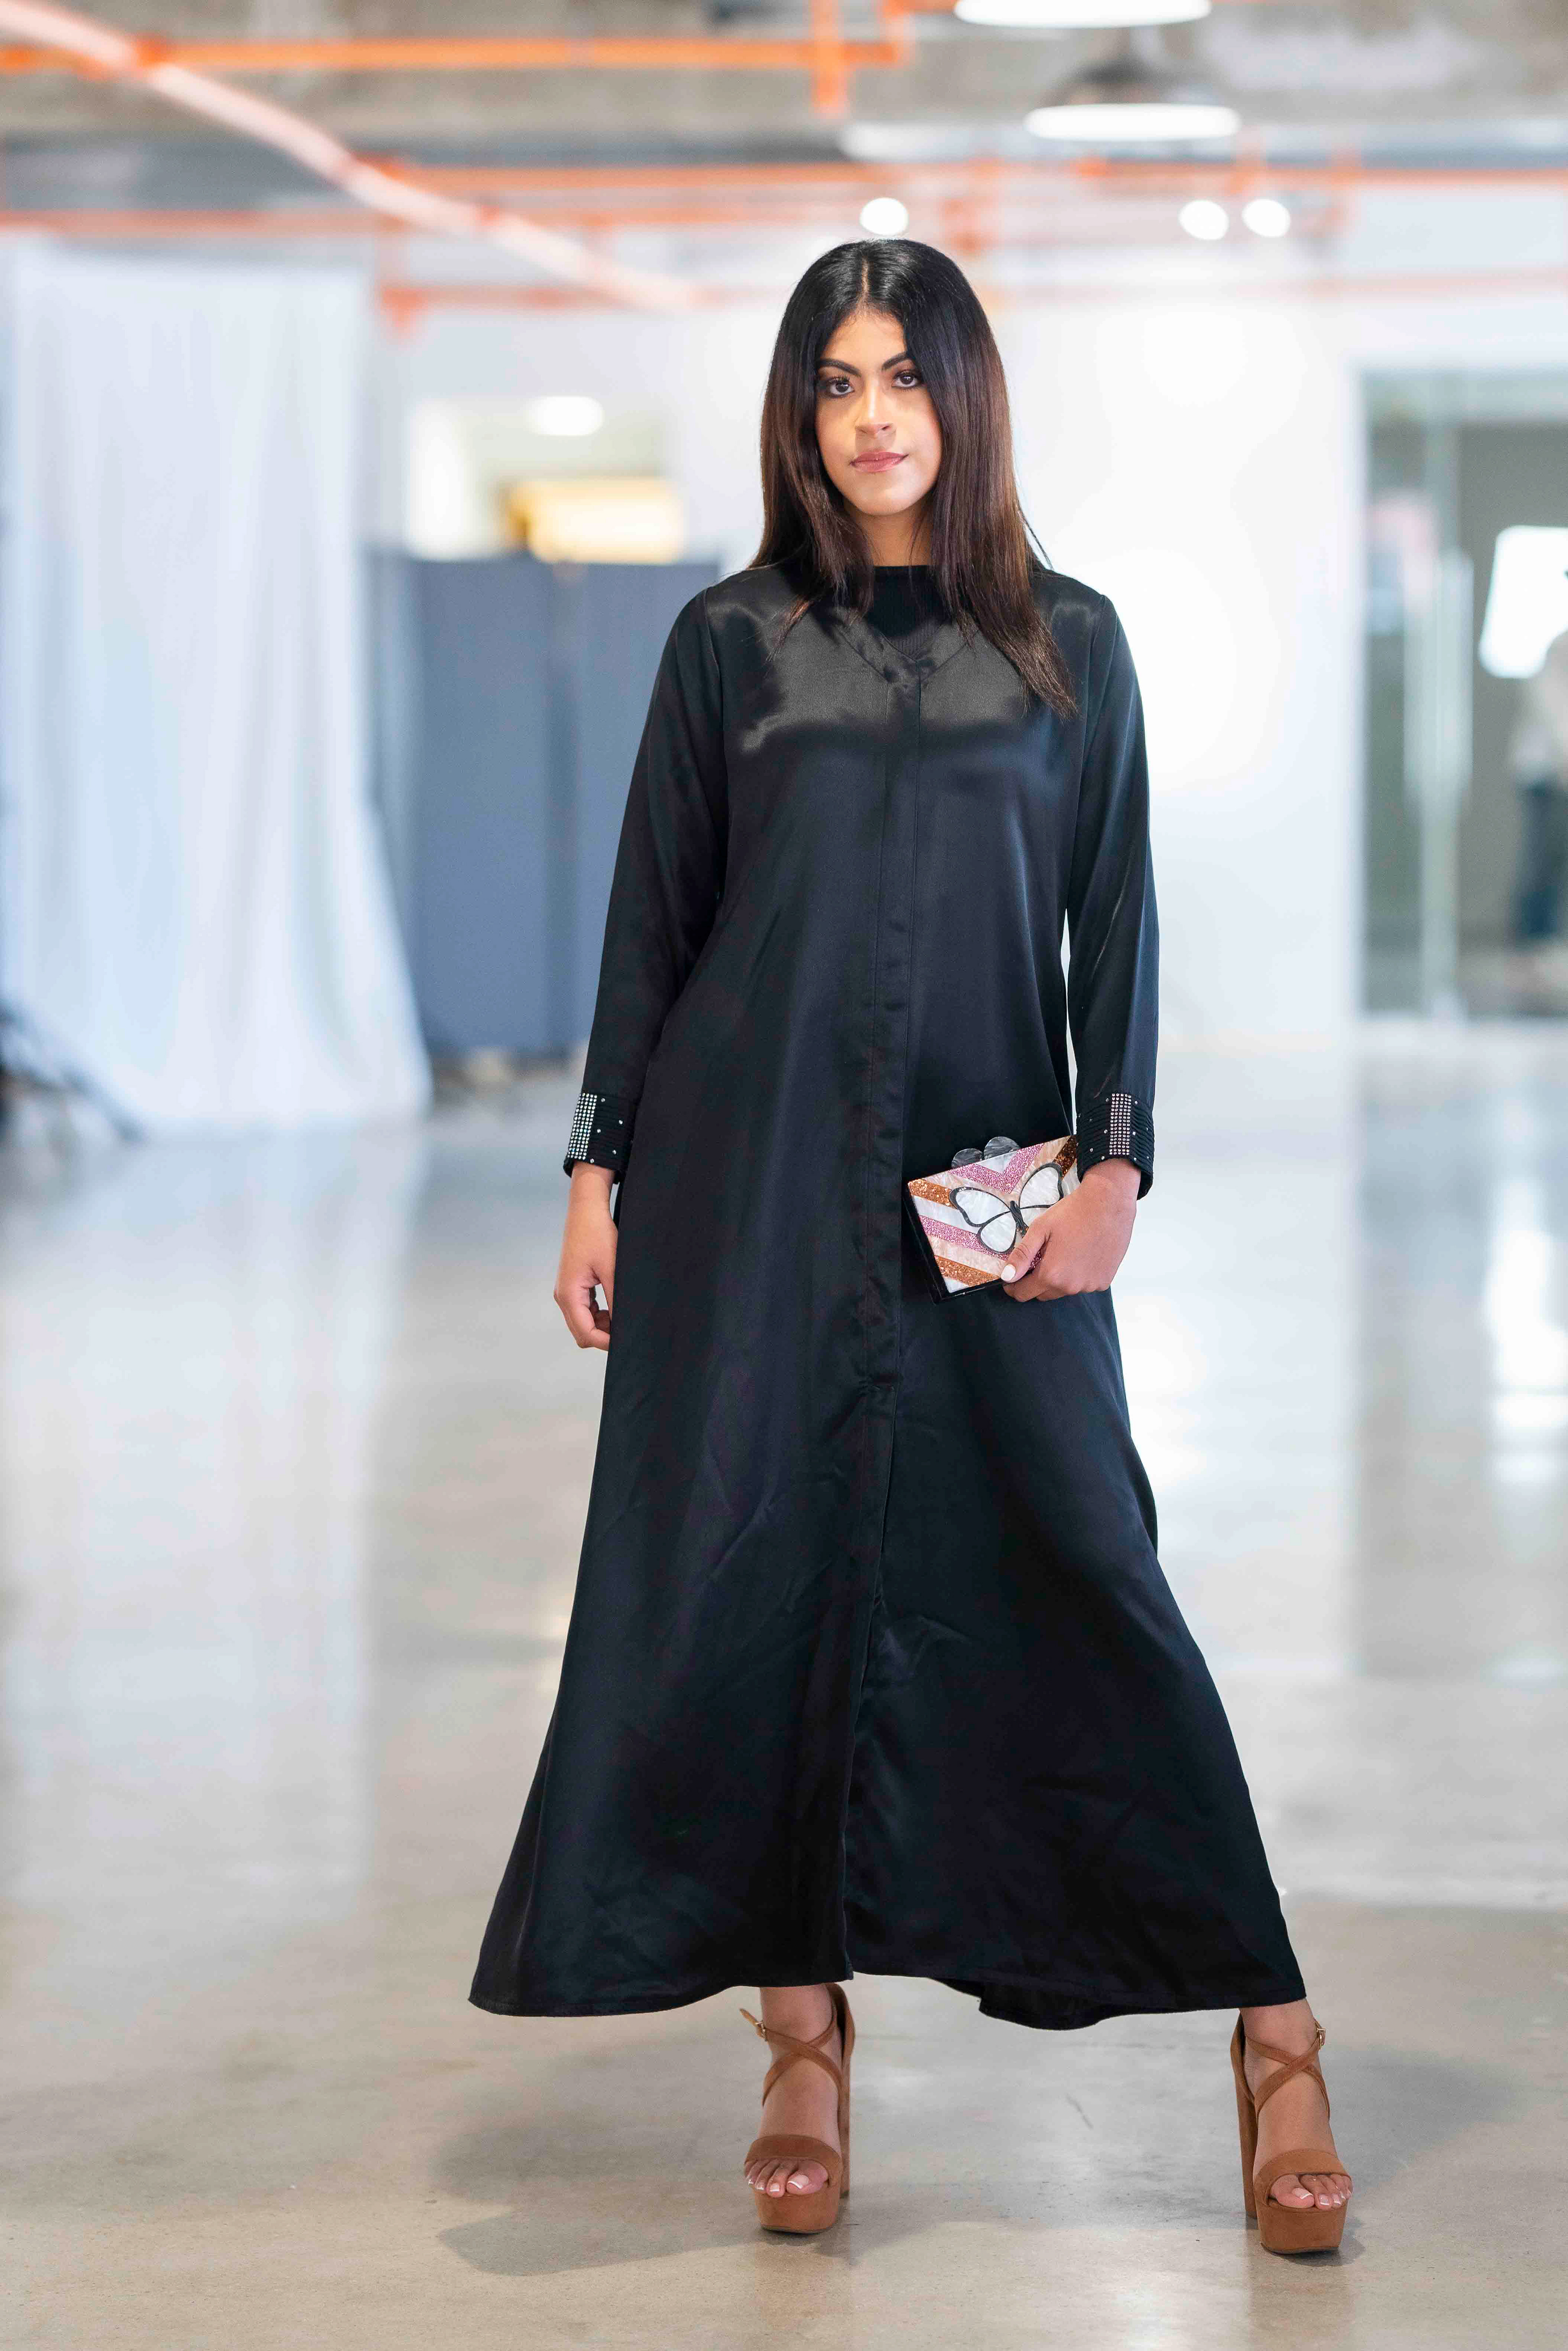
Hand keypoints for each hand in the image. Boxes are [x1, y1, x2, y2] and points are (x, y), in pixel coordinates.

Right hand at [554, 1164, 617, 1349]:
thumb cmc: (598, 1235)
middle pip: (582, 1333)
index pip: (586, 1333)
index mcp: (569, 1294)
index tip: (628, 1338)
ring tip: (623, 1311)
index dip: (607, 1342)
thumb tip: (626, 1325)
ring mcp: (566, 1292)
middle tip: (628, 1326)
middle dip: (604, 1335)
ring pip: (583, 1324)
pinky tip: (615, 1303)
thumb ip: (617, 1300)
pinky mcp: (572, 1286)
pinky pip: (584, 1311)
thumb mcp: (613, 1269)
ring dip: (603, 1325)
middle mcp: (563, 1297)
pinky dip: (599, 1314)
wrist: (586, 1211)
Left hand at [998, 1159, 1139, 1302]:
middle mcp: (1070, 1286)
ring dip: (1058, 1279)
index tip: (1012, 1278)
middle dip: (1036, 1281)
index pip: (1024, 1293)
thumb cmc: (1073, 1213)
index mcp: (1051, 1274)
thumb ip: (1022, 1255)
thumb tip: (1007, 1276)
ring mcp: (1089, 1286)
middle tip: (1040, 1259)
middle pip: (1043, 1294)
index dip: (1014, 1286)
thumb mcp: (1040, 1229)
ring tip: (1063, 1254)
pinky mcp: (1104, 1282)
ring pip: (1063, 1291)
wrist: (1109, 1203)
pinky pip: (1083, 1285)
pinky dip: (1078, 1276)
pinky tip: (1081, 1256)